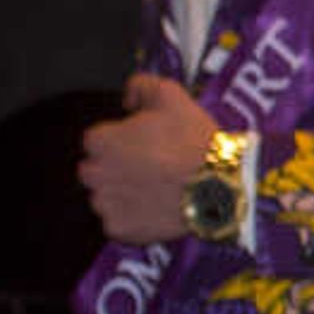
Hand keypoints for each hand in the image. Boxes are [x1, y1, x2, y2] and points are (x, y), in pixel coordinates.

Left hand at [79, 73, 218, 242]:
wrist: (219, 186)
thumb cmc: (193, 140)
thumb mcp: (173, 95)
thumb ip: (142, 85)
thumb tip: (127, 98)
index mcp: (100, 140)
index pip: (97, 139)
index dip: (123, 140)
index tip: (146, 144)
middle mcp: (94, 173)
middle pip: (96, 170)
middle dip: (116, 168)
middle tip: (150, 168)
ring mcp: (105, 203)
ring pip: (105, 197)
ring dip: (122, 194)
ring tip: (155, 191)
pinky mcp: (119, 229)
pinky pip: (118, 223)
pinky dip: (133, 218)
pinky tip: (156, 210)